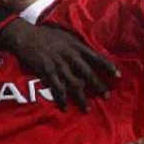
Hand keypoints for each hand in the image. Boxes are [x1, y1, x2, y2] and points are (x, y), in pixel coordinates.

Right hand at [0, 20, 118, 111]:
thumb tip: (87, 52)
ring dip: (81, 97)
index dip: (107, 66)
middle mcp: (70, 56)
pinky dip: (61, 99)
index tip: (118, 75)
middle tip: (106, 96)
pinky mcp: (47, 71)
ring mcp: (59, 64)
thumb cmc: (45, 34)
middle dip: (98, 85)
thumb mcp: (64, 35)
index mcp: (75, 46)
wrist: (25, 36)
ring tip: (88, 109)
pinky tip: (65, 108)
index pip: (96, 57)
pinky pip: (57, 88)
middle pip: (88, 73)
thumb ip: (76, 44)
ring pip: (74, 84)